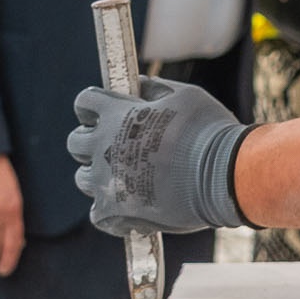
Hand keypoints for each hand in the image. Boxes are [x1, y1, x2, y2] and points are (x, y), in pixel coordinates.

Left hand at [69, 75, 247, 236]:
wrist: (224, 175)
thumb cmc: (209, 132)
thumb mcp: (185, 96)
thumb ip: (155, 88)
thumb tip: (139, 84)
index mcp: (117, 115)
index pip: (84, 103)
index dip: (93, 108)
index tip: (103, 115)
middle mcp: (103, 146)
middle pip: (75, 142)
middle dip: (90, 142)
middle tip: (114, 149)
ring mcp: (106, 181)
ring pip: (84, 179)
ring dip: (100, 177)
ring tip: (126, 180)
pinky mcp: (113, 212)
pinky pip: (98, 214)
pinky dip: (112, 212)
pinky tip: (132, 208)